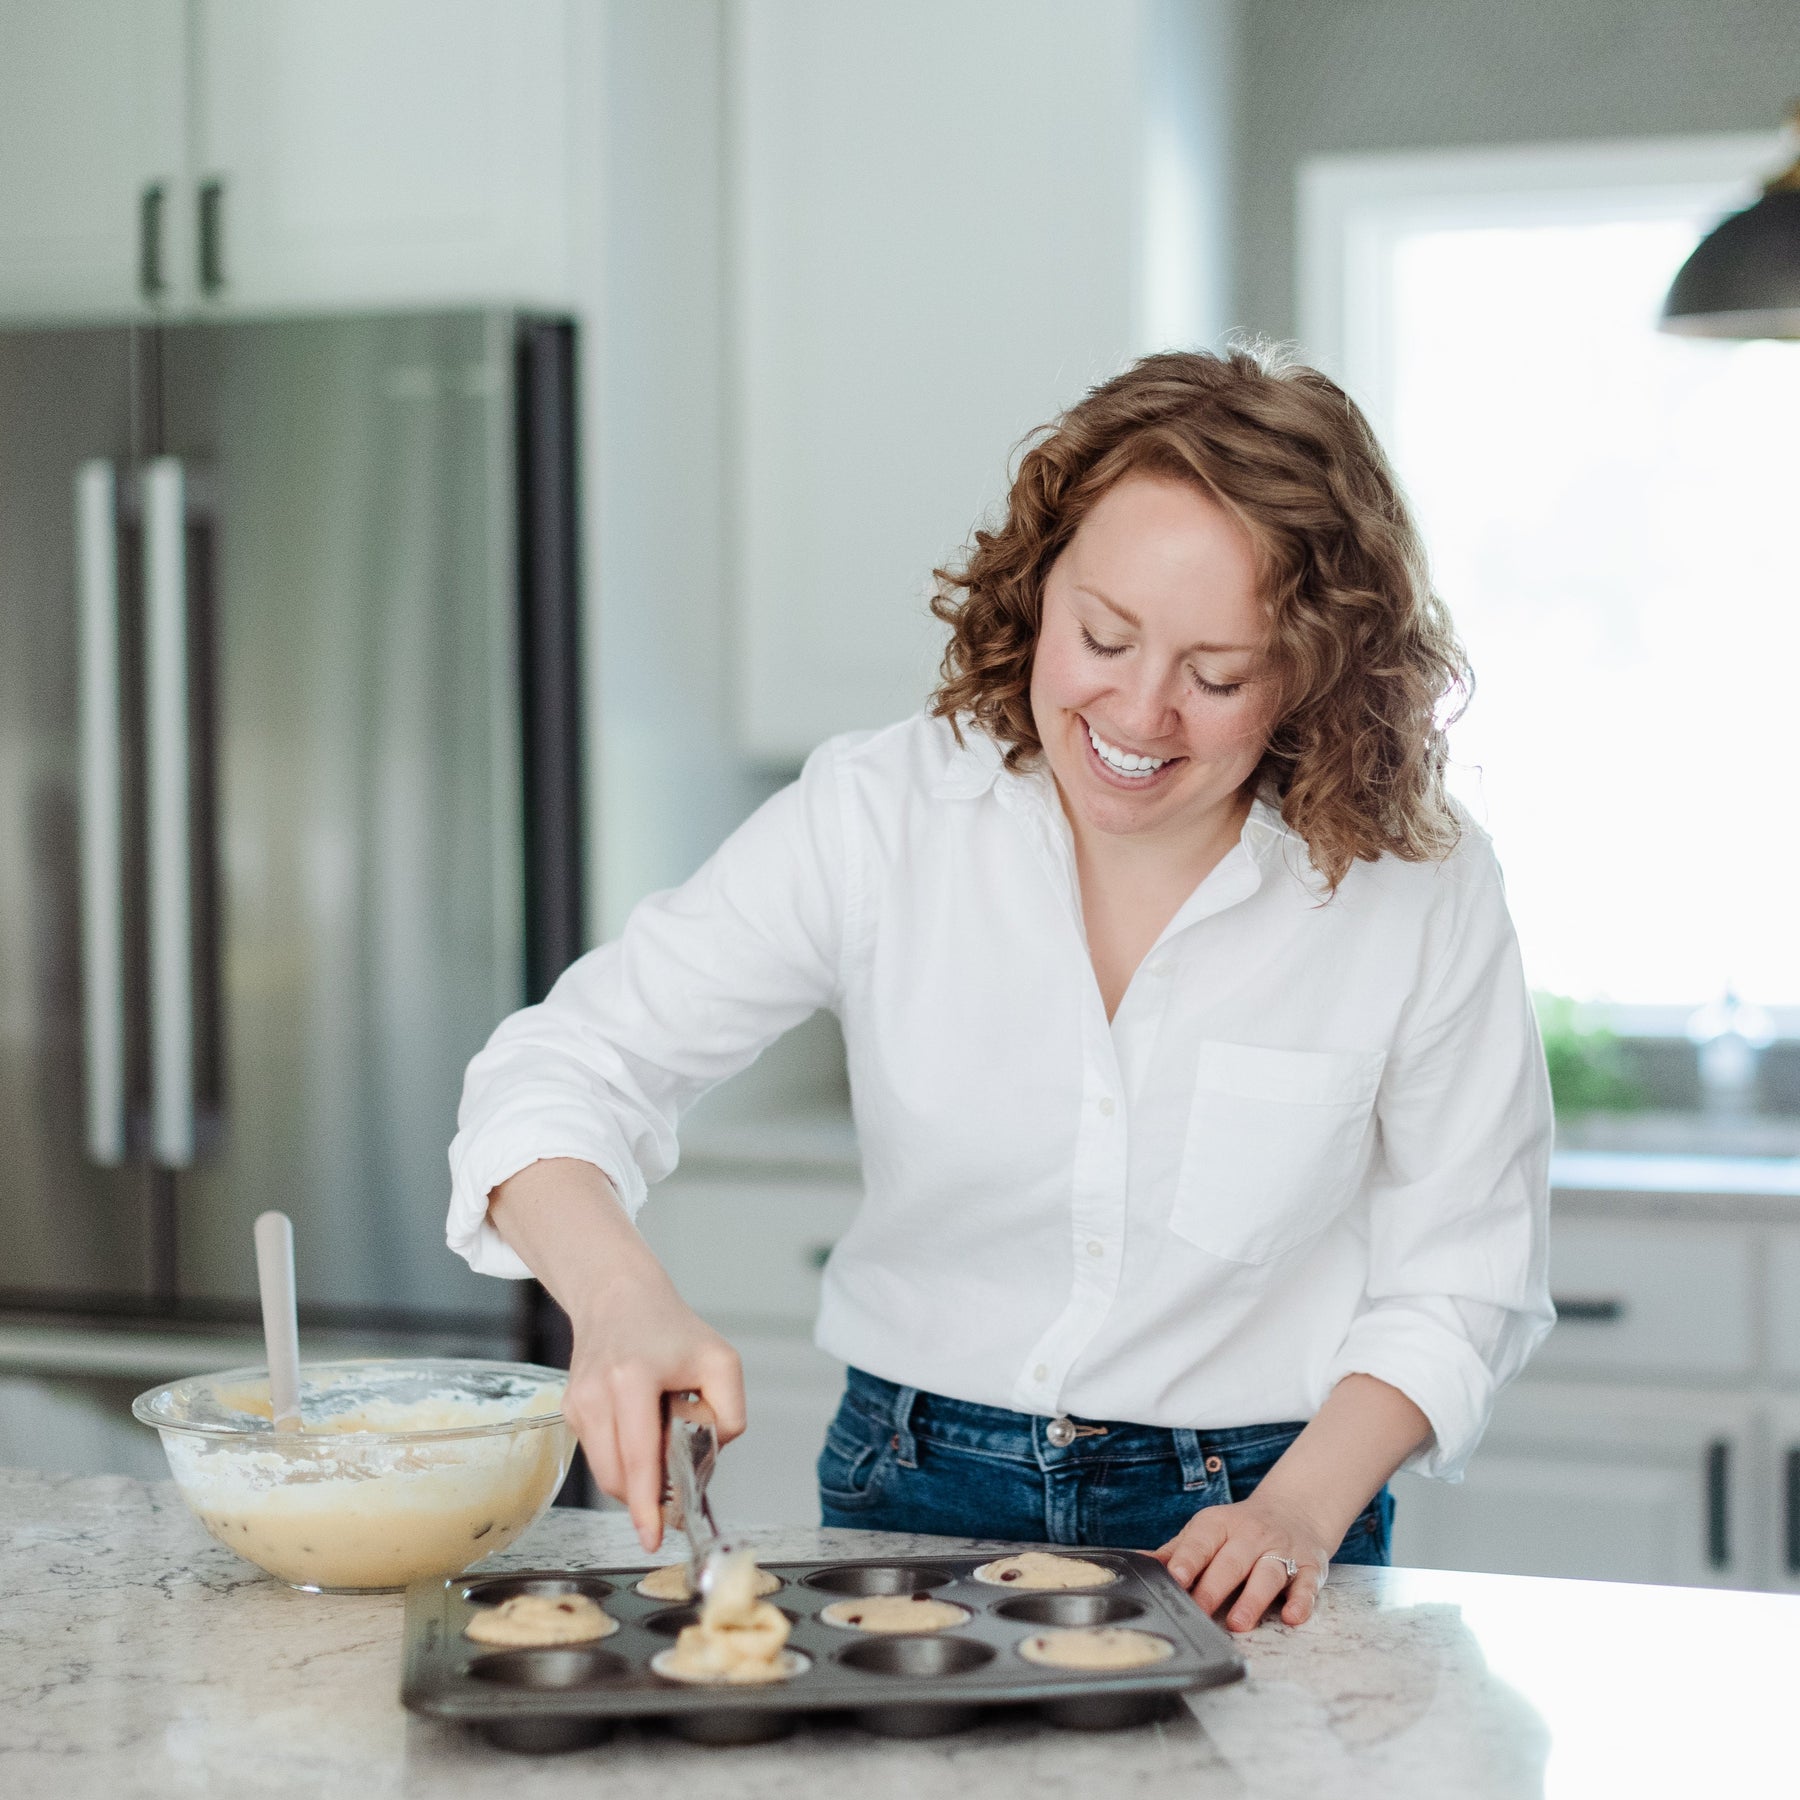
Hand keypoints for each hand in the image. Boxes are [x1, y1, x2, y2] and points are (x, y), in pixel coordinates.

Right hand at [486, 1158, 745, 1553]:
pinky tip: (641, 1430)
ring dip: (636, 1479)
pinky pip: (600, 1456)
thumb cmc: (671, 1329)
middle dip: (649, 1493)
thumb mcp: (721, 1362)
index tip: (654, 1537)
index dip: (647, 1503)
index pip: (638, 1455)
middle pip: (620, 1475)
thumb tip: (707, 1457)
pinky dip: (624, 1459)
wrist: (618, 1297)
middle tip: (677, 1480)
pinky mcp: (570, 1410)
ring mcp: (577, 1404)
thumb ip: (728, 1414)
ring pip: (606, 1473)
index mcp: (632, 1378)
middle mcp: (595, 1394)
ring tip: (661, 1441)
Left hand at [1154, 1492, 1332, 1631]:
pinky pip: (1307, 1584)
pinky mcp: (1309, 1568)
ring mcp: (1282, 1550)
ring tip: (1239, 1622)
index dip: (1188, 1560)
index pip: (1201, 1542)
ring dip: (1254, 1598)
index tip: (1176, 1579)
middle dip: (1214, 1588)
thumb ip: (1176, 1551)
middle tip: (1200, 1611)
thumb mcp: (1206, 1532)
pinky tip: (1291, 1616)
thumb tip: (1138, 1563)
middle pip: (1232, 1561)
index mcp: (1219, 1525)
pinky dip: (1301, 1601)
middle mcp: (1251, 1535)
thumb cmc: (1239, 1530)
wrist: (1294, 1510)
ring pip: (1268, 1573)